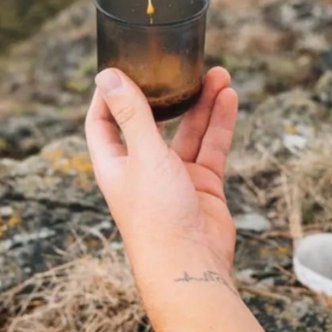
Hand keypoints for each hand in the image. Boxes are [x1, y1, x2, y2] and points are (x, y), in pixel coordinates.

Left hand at [85, 67, 239, 290]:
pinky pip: (211, 147)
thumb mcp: (143, 154)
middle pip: (152, 120)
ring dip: (202, 103)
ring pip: (189, 130)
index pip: (103, 120)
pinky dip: (220, 123)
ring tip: (220, 74)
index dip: (110, 94)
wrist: (191, 266)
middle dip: (169, 93)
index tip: (124, 65)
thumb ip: (131, 113)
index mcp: (114, 163)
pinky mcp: (202, 185)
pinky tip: (229, 98)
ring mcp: (174, 177)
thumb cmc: (156, 216)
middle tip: (182, 64)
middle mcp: (141, 168)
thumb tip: (107, 75)